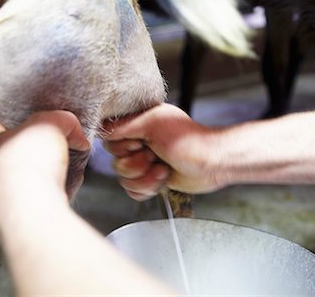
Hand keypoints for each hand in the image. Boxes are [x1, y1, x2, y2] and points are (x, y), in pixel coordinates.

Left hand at [0, 110, 89, 207]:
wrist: (33, 207)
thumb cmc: (32, 160)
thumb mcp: (53, 122)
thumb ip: (64, 120)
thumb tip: (78, 135)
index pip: (10, 124)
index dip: (33, 119)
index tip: (52, 122)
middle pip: (23, 150)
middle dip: (46, 147)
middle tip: (65, 144)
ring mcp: (3, 194)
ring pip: (32, 175)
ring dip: (51, 170)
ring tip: (69, 166)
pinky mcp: (20, 212)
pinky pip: (39, 195)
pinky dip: (53, 189)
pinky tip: (64, 186)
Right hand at [102, 103, 221, 199]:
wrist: (211, 164)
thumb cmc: (189, 141)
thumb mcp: (154, 124)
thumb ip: (126, 125)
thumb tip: (104, 129)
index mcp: (138, 126)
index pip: (110, 140)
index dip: (122, 147)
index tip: (138, 144)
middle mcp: (139, 144)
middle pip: (115, 162)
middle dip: (136, 165)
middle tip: (154, 156)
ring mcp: (144, 163)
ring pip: (124, 180)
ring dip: (145, 179)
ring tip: (163, 170)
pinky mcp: (150, 180)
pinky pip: (133, 191)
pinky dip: (147, 189)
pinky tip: (163, 180)